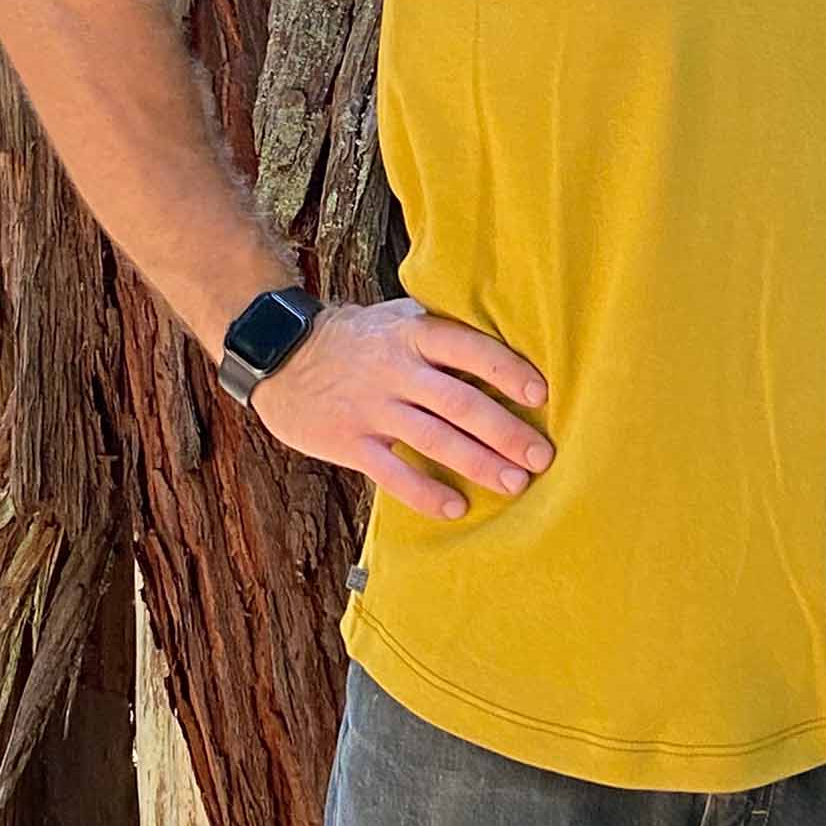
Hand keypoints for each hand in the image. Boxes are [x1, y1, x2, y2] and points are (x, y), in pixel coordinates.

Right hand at [249, 296, 553, 519]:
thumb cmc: (359, 337)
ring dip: (477, 463)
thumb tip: (510, 342)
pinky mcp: (349, 442)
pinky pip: (392, 473)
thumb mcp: (399, 318)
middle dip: (504, 431)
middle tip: (542, 456)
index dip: (506, 370)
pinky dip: (425, 493)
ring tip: (514, 483)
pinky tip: (456, 508)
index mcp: (414, 333)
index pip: (469, 348)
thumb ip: (443, 330)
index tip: (541, 395)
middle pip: (458, 402)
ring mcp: (371, 407)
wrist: (283, 354)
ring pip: (432, 439)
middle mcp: (395, 369)